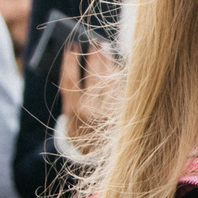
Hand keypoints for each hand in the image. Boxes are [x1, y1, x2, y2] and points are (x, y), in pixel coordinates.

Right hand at [59, 39, 121, 157]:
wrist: (97, 156)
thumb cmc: (80, 129)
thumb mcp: (70, 116)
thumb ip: (73, 92)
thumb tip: (81, 58)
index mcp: (75, 113)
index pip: (70, 81)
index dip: (70, 62)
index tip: (71, 46)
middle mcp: (94, 113)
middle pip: (95, 76)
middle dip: (94, 56)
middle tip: (93, 41)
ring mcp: (112, 112)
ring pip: (111, 79)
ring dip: (108, 61)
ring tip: (103, 48)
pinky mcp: (126, 112)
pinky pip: (122, 86)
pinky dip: (117, 73)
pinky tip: (113, 63)